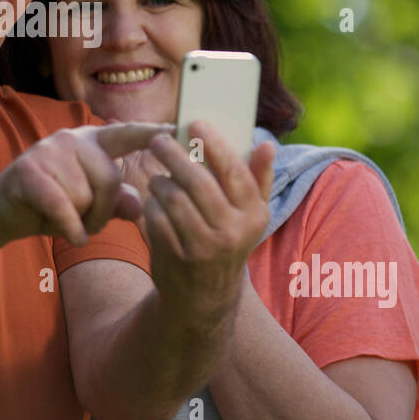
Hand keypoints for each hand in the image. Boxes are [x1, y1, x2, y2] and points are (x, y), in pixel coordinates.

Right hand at [0, 122, 172, 249]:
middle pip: (110, 179)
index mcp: (90, 142)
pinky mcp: (29, 170)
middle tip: (85, 222)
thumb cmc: (48, 206)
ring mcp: (48, 151)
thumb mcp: (87, 205)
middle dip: (102, 212)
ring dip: (80, 221)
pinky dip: (68, 228)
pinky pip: (65, 206)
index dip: (150, 132)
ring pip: (86, 197)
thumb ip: (115, 202)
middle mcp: (71, 139)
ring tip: (63, 219)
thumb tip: (139, 206)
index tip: (176, 127)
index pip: (126, 134)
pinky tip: (65, 233)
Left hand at [142, 120, 275, 321]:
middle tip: (159, 140)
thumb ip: (259, 178)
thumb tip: (267, 144)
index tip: (195, 122)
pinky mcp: (175, 257)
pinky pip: (156, 217)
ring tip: (158, 177)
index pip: (234, 171)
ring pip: (172, 198)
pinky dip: (151, 205)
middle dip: (174, 155)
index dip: (213, 143)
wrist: (204, 297)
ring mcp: (202, 247)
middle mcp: (232, 232)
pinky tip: (154, 203)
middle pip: (197, 182)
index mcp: (254, 215)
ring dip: (160, 181)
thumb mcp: (249, 215)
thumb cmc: (227, 240)